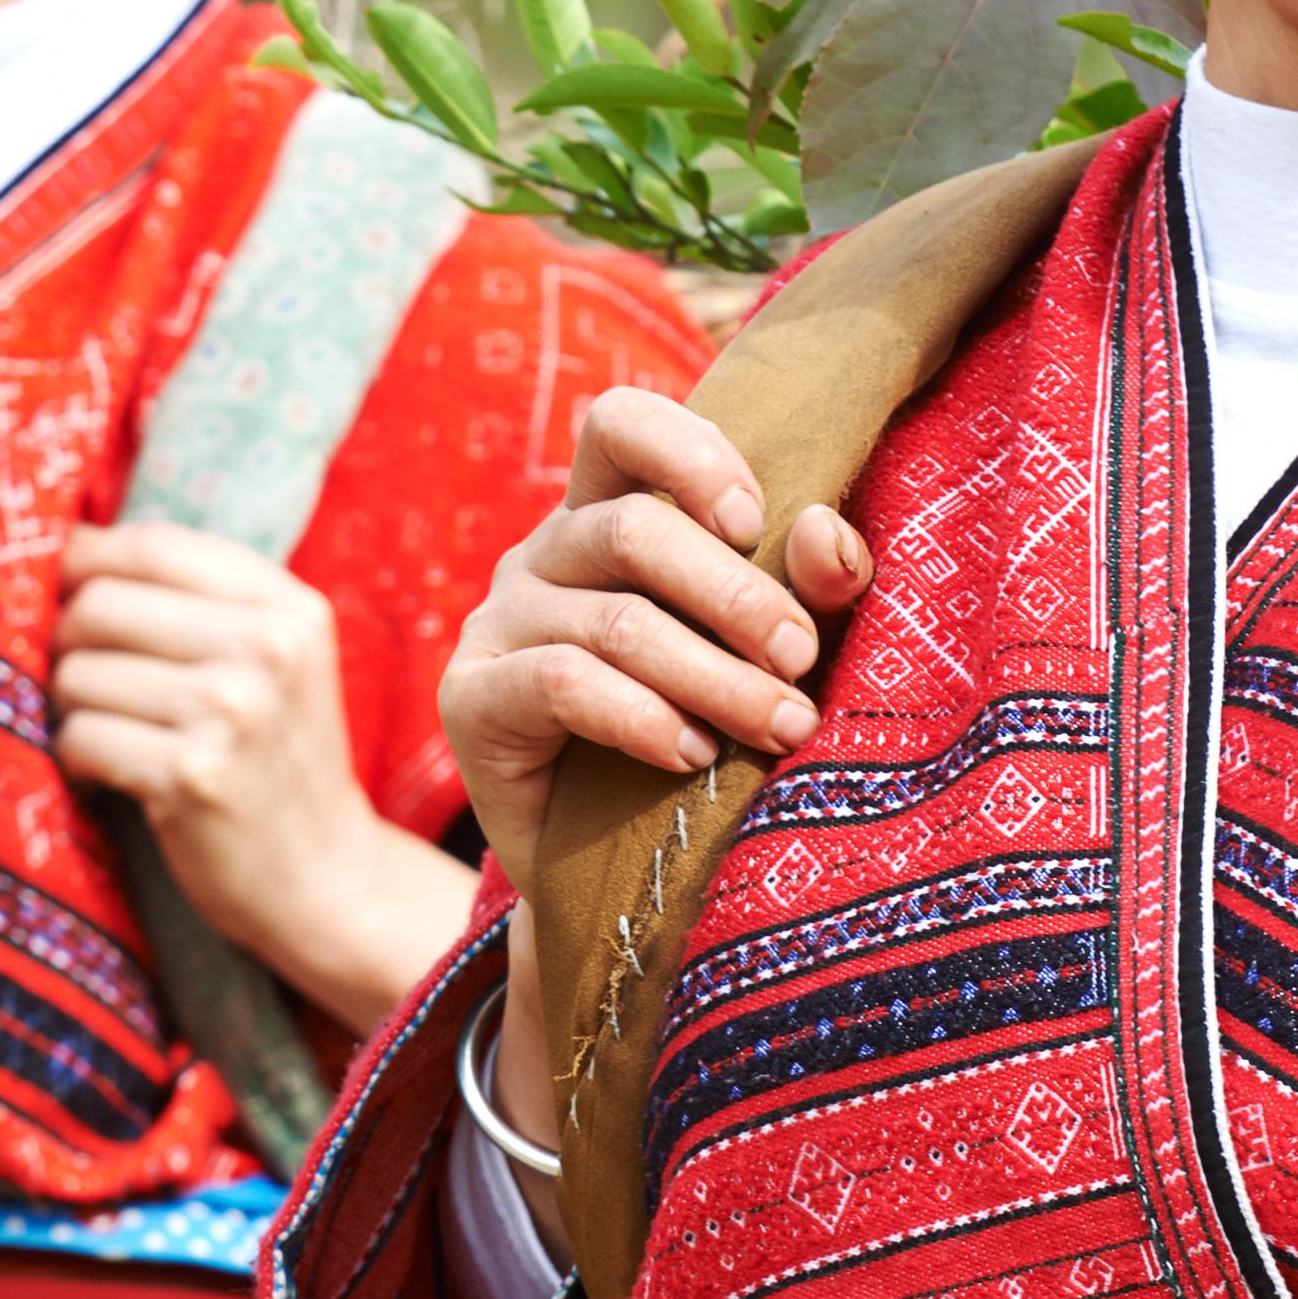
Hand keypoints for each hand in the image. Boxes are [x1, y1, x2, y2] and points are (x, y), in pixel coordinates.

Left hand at [55, 522, 471, 1036]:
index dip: (87, 559)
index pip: (153, 546)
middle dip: (66, 640)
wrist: (326, 877)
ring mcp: (231, 711)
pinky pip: (80, 736)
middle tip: (78, 677)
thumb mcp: (276, 661)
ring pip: (79, 672)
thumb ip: (202, 601)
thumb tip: (74, 546)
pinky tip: (106, 775)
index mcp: (288, 608)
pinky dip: (76, 758)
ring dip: (67, 705)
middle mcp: (267, 649)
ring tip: (102, 729)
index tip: (64, 585)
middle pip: (100, 603)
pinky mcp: (191, 775)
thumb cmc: (278, 760)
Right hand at [434, 385, 867, 894]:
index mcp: (605, 518)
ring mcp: (499, 622)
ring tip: (780, 726)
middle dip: (737, 598)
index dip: (691, 455)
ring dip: (716, 676)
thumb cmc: (701, 737)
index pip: (622, 426)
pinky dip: (642, 718)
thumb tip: (826, 532)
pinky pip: (562, 683)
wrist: (612, 872)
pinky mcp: (470, 696)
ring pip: (615, 620)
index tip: (757, 523)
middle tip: (802, 663)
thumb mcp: (765, 658)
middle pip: (633, 530)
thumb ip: (806, 590)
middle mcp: (543, 555)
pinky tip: (692, 755)